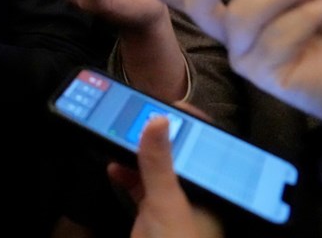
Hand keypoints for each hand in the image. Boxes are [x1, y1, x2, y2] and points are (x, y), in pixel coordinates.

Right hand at [108, 116, 223, 237]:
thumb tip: (157, 119)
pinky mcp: (151, 215)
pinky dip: (127, 175)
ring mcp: (170, 204)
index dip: (190, 125)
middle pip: (176, 156)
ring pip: (156, 170)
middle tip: (138, 116)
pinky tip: (114, 168)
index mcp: (207, 189)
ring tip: (121, 137)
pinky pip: (139, 187)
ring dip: (138, 155)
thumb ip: (159, 163)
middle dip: (157, 137)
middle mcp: (192, 193)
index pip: (204, 147)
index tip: (170, 105)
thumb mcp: (166, 200)